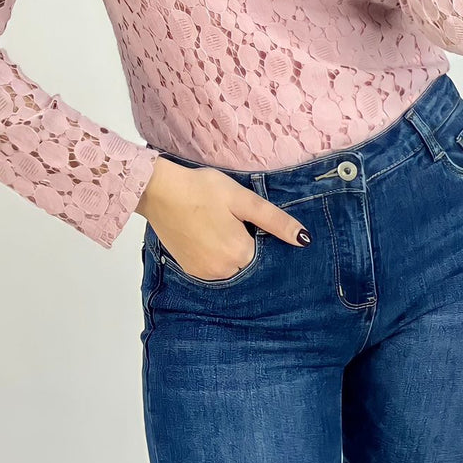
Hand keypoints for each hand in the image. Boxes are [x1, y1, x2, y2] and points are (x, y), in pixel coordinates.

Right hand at [136, 157, 311, 282]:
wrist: (159, 191)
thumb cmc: (202, 189)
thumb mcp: (242, 199)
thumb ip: (274, 221)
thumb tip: (304, 240)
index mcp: (240, 253)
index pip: (266, 255)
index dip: (262, 237)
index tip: (251, 222)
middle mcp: (223, 271)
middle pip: (249, 263)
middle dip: (247, 245)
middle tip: (233, 221)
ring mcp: (204, 273)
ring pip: (231, 267)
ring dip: (231, 252)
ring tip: (220, 226)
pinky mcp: (190, 270)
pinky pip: (213, 269)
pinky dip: (216, 256)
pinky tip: (208, 235)